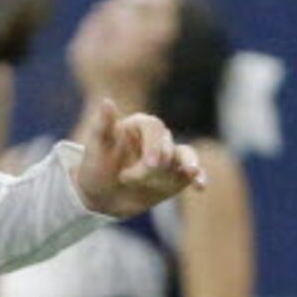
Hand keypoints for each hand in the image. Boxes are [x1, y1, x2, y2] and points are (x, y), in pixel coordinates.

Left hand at [67, 99, 204, 217]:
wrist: (100, 195)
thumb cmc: (96, 167)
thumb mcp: (96, 147)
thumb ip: (103, 125)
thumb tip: (106, 101)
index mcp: (139, 126)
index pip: (153, 127)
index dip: (154, 144)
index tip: (150, 163)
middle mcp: (157, 139)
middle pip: (166, 147)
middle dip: (153, 166)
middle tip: (127, 179)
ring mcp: (168, 158)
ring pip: (184, 156)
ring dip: (190, 162)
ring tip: (191, 172)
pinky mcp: (176, 176)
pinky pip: (190, 174)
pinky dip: (198, 177)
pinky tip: (200, 186)